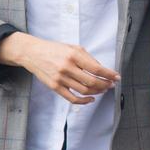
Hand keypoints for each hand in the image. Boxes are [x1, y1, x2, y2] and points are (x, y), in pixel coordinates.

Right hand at [0, 32, 119, 103]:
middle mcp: (67, 67)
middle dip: (105, 85)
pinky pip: (72, 98)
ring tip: (103, 90)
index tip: (116, 77)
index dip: (109, 74)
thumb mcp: (73, 47)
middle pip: (92, 81)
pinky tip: (91, 99)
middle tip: (111, 85)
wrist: (32, 53)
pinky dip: (84, 101)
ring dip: (97, 92)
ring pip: (84, 90)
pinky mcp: (55, 87)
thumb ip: (87, 58)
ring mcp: (60, 78)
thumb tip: (102, 70)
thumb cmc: (54, 49)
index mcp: (73, 55)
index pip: (96, 68)